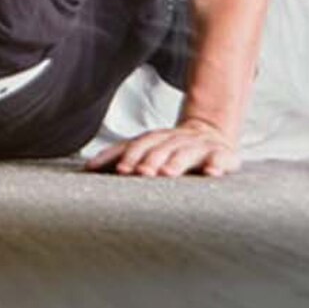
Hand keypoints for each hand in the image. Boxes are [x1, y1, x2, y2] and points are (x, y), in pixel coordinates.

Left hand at [85, 117, 240, 177]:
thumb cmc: (171, 150)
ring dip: (176, 162)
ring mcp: (199, 146)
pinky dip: (216, 164)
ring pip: (186, 152)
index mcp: (156, 139)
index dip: (130, 155)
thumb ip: (120, 156)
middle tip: (141, 173)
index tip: (120, 170)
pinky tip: (211, 172)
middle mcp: (175, 140)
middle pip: (161, 147)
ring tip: (168, 174)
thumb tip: (87, 168)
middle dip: (150, 160)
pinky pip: (220, 158)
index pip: (139, 144)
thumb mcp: (148, 149)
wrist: (212, 133)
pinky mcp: (221, 154)